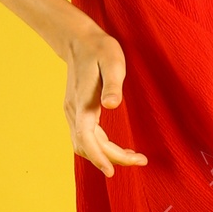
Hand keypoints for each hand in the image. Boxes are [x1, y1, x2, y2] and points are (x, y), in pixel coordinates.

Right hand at [61, 25, 146, 176]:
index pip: (86, 138)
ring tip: (133, 157)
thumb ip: (114, 84)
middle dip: (111, 159)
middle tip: (140, 160)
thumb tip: (112, 106)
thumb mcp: (113, 61)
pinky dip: (101, 147)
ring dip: (106, 155)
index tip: (112, 171)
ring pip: (85, 144)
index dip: (98, 157)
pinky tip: (118, 148)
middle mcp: (73, 111)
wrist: (78, 40)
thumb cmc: (100, 49)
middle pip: (88, 146)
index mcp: (82, 103)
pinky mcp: (76, 111)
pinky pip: (86, 137)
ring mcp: (73, 112)